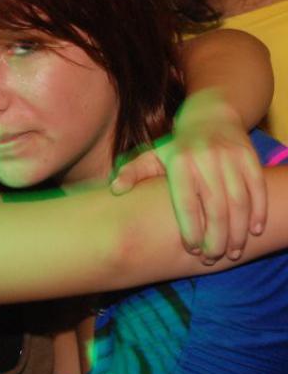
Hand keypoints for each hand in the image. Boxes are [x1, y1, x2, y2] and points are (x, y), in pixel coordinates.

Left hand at [111, 89, 265, 262]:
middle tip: (212, 258)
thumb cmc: (177, 146)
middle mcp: (204, 158)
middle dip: (216, 238)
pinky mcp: (248, 155)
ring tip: (233, 252)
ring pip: (238, 201)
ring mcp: (228, 156)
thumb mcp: (152, 155)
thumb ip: (132, 172)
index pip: (186, 204)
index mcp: (179, 162)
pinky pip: (257, 187)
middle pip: (214, 207)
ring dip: (238, 231)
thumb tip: (115, 189)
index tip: (191, 250)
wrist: (210, 115)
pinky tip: (256, 231)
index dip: (191, 230)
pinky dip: (259, 211)